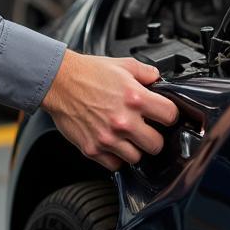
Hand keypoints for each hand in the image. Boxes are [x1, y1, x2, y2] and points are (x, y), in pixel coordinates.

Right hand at [41, 50, 178, 170]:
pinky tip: (112, 143)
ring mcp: (108, 138)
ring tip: (126, 136)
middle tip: (146, 129)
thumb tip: (159, 80)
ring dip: (134, 148)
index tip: (163, 115)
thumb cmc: (88, 73)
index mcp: (135, 98)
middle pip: (157, 145)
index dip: (169, 114)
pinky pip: (115, 165)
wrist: (59, 81)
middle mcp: (123, 121)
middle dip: (154, 137)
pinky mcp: (93, 149)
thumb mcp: (123, 64)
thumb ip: (146, 73)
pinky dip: (115, 157)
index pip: (170, 116)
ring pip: (137, 158)